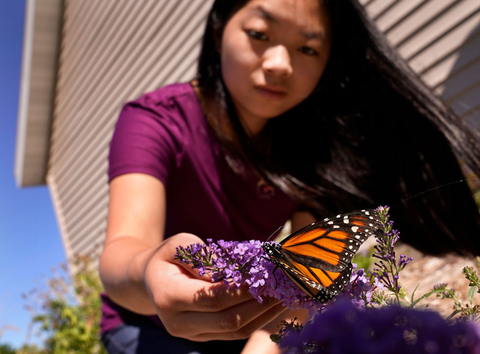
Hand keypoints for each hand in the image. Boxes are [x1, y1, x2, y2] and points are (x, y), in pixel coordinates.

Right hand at [144, 233, 286, 340]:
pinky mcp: (204, 337)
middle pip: (228, 319)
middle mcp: (178, 323)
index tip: (266, 275)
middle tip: (282, 284)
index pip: (213, 298)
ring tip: (285, 294)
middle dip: (259, 303)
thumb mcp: (179, 245)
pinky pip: (235, 333)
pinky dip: (257, 319)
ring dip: (264, 314)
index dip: (242, 290)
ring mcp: (191, 334)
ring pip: (235, 331)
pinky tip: (273, 304)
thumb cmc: (168, 257)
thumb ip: (203, 256)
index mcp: (169, 297)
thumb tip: (233, 270)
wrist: (150, 281)